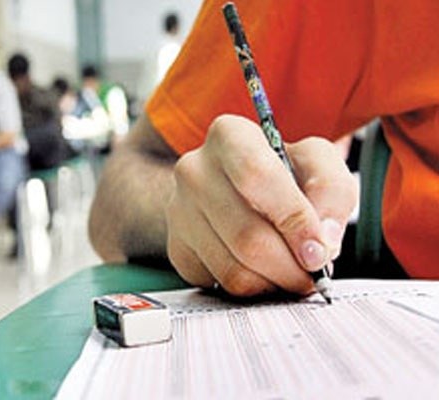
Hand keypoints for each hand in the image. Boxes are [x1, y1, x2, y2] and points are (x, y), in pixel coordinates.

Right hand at [166, 115, 357, 296]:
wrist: (234, 188)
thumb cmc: (281, 174)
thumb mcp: (317, 164)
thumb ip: (333, 191)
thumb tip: (322, 240)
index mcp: (229, 135)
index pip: (256, 176)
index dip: (293, 219)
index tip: (318, 251)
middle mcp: (194, 169)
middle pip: (247, 235)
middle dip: (290, 266)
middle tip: (311, 274)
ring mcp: (179, 211)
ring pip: (233, 268)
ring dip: (273, 282)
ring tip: (290, 272)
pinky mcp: (177, 247)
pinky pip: (219, 282)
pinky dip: (250, 287)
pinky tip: (262, 270)